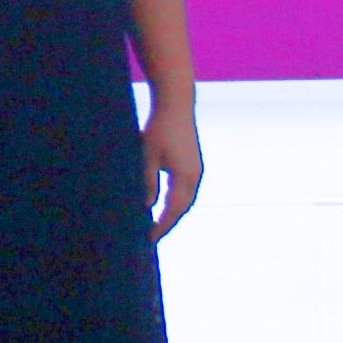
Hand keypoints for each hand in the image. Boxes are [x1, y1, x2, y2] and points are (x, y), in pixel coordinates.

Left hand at [145, 100, 204, 237]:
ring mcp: (195, 169)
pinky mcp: (192, 163)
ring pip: (184, 199)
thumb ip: (147, 181)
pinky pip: (184, 189)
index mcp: (185, 177)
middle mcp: (194, 176)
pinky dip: (175, 200)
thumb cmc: (159, 127)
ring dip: (172, 212)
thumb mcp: (147, 155)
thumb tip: (146, 206)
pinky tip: (163, 202)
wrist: (176, 104)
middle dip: (168, 222)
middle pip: (182, 208)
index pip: (173, 210)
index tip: (150, 239)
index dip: (162, 226)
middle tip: (151, 235)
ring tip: (156, 224)